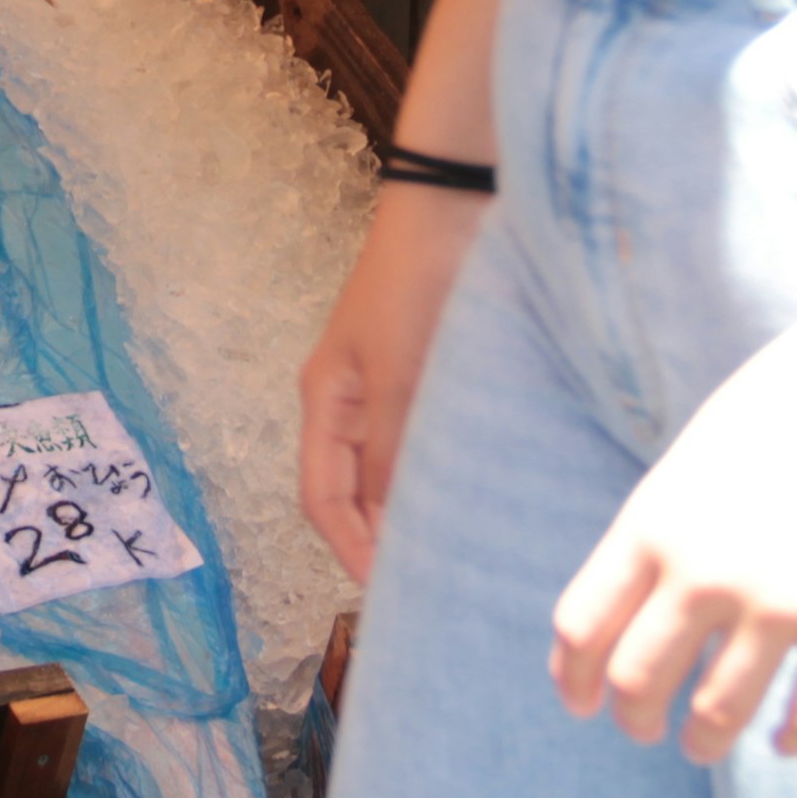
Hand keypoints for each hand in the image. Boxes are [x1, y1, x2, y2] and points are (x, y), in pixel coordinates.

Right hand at [298, 182, 490, 578]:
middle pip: (353, 491)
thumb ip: (392, 449)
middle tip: (427, 584)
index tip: (388, 591)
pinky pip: (427, 442)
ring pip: (392, 470)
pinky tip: (475, 495)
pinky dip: (442, 475)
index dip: (349, 548)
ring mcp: (391, 389)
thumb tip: (389, 526)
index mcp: (326, 402)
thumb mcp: (400, 373)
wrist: (453, 206)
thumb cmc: (413, 283)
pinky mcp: (431, 376)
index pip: (322, 498)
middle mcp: (352, 403)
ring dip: (413, 509)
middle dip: (379, 540)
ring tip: (453, 550)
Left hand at [548, 325, 796, 760]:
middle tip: (643, 729)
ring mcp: (780, 605)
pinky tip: (786, 742)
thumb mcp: (696, 456)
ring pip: (718, 713)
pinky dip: (793, 740)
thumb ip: (664, 527)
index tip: (581, 702)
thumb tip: (642, 596)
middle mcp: (704, 572)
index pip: (582, 625)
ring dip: (704, 741)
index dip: (573, 677)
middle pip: (638, 679)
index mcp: (654, 522)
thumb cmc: (794, 402)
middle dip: (633, 718)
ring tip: (704, 744)